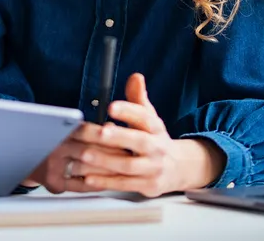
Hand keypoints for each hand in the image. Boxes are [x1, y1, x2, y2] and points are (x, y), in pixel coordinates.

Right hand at [21, 126, 130, 193]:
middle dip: (112, 153)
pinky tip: (108, 182)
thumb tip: (113, 127)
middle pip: (89, 151)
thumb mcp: (62, 127)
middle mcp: (54, 148)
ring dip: (108, 171)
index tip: (123, 136)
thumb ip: (86, 128)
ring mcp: (53, 167)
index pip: (85, 131)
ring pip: (87, 169)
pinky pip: (79, 185)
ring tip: (125, 170)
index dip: (105, 134)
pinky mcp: (53, 182)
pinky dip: (95, 184)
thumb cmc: (49, 140)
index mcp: (57, 130)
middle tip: (131, 155)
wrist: (20, 155)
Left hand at [74, 73, 223, 197]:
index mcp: (155, 128)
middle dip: (119, 137)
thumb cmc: (155, 140)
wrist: (178, 168)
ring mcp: (152, 168)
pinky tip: (88, 177)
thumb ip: (138, 99)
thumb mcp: (150, 118)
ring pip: (128, 166)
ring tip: (84, 154)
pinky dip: (106, 182)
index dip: (128, 111)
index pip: (144, 117)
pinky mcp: (147, 186)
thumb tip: (135, 77)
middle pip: (138, 142)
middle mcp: (156, 148)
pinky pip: (124, 184)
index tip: (111, 106)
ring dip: (105, 161)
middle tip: (100, 132)